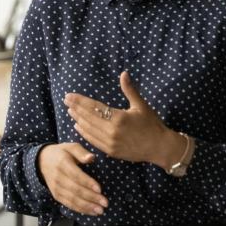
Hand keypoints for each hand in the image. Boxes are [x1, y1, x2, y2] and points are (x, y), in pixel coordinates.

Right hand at [38, 143, 106, 215]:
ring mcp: (56, 188)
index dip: (88, 183)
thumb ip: (81, 152)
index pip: (76, 175)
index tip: (99, 189)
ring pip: (72, 200)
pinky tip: (91, 212)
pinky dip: (81, 209)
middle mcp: (58, 177)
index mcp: (62, 164)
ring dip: (87, 206)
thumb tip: (91, 158)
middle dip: (91, 198)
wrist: (42, 161)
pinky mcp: (56, 196)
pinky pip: (69, 204)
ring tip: (100, 210)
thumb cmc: (61, 153)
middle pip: (75, 190)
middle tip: (105, 202)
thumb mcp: (70, 147)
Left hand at [65, 71, 186, 166]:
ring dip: (78, 119)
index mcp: (119, 117)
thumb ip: (129, 90)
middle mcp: (112, 130)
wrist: (160, 147)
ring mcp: (110, 142)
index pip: (94, 107)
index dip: (80, 101)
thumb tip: (123, 73)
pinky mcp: (110, 151)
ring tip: (70, 111)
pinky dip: (84, 133)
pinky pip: (93, 141)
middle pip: (88, 117)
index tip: (70, 96)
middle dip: (76, 108)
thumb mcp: (141, 105)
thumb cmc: (152, 124)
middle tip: (66, 101)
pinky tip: (78, 126)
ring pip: (89, 129)